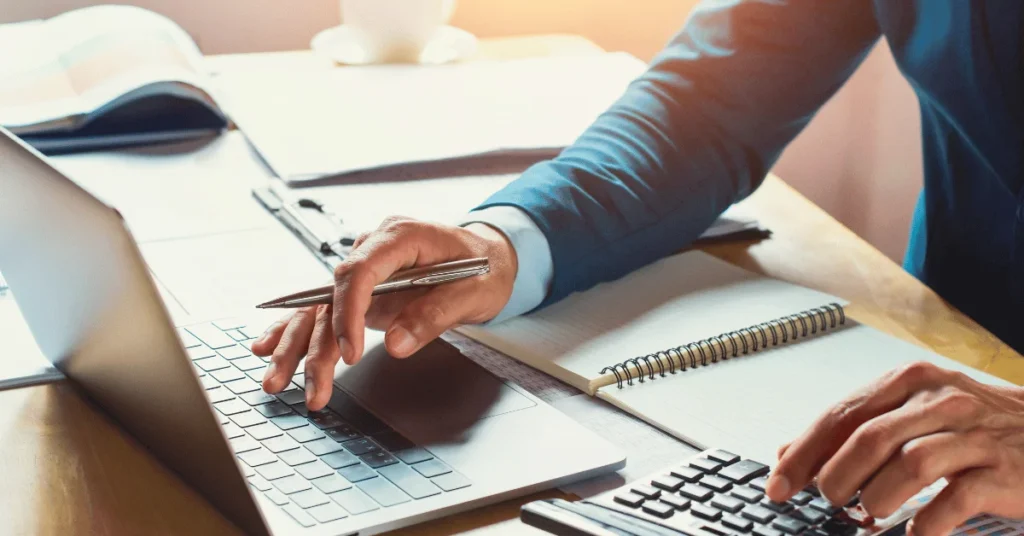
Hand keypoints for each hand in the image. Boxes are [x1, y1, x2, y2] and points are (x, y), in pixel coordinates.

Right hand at [250, 217, 517, 410]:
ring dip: (297, 346)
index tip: (349, 352)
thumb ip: (433, 316)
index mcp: (401, 236)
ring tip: (275, 382)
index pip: (359, 271)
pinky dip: (296, 330)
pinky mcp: (361, 289)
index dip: (348, 312)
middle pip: (331, 294)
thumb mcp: (473, 292)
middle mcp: (374, 248)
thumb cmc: (484, 268)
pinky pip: (323, 308)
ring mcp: (365, 268)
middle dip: (315, 343)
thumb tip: (394, 345)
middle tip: (311, 386)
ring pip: (320, 307)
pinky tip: (266, 348)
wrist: (489, 256)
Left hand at [766, 361, 1023, 535]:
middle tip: (829, 501)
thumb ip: (854, 428)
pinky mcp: (1003, 471)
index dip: (803, 452)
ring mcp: (974, 435)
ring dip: (878, 497)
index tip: (778, 483)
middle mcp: (941, 400)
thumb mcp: (913, 411)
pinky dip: (927, 522)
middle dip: (837, 477)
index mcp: (910, 382)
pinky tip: (915, 533)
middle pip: (869, 438)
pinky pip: (955, 499)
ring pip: (909, 464)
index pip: (841, 414)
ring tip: (871, 512)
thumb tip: (789, 453)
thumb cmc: (975, 424)